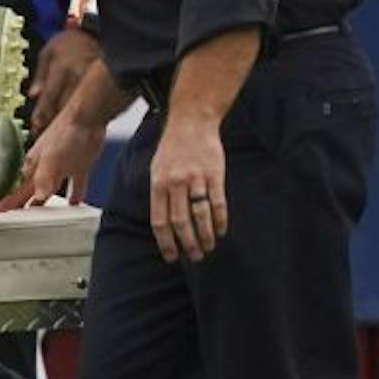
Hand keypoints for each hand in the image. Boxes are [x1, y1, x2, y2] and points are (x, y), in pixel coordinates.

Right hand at [0, 109, 105, 210]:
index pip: (17, 190)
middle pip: (30, 192)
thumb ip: (45, 178)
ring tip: (41, 215)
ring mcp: (60, 168)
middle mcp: (44, 169)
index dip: (7, 202)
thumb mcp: (52, 157)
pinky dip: (74, 195)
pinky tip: (74, 202)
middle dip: (22, 205)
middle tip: (14, 217)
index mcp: (34, 167)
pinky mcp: (77, 166)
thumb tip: (40, 196)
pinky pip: (75, 185)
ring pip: (50, 190)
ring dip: (45, 202)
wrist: (88, 118)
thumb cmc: (66, 131)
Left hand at [29, 28, 99, 135]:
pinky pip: (92, 107)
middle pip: (64, 109)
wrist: (96, 33)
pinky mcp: (104, 88)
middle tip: (45, 138)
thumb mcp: (49, 52)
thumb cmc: (71, 42)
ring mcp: (93, 84)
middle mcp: (78, 77)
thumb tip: (33, 94)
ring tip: (60, 137)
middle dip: (53, 125)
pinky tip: (79, 125)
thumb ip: (40, 75)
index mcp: (62, 69)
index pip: (49, 98)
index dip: (41, 116)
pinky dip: (84, 117)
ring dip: (68, 124)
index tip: (36, 129)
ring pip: (79, 110)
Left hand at [148, 113, 227, 262]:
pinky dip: (220, 220)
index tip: (172, 257)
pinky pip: (218, 203)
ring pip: (200, 216)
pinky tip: (221, 231)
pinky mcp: (215, 174)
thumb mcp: (157, 169)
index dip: (166, 242)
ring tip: (208, 248)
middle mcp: (175, 183)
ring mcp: (196, 178)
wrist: (192, 121)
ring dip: (205, 236)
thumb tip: (162, 225)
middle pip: (180, 222)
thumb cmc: (173, 148)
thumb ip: (159, 194)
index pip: (160, 221)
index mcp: (158, 184)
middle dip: (187, 244)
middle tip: (194, 257)